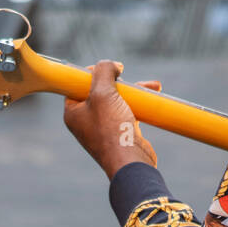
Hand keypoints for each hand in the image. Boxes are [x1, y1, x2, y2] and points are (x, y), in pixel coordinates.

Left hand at [64, 59, 159, 179]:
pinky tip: (154, 95)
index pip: (76, 85)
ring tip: (151, 86)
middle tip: (125, 76)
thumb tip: (111, 65)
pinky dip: (140, 102)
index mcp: (73, 112)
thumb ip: (103, 71)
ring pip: (117, 99)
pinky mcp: (121, 132)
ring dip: (134, 90)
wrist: (131, 162)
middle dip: (117, 81)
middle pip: (99, 90)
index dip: (91, 73)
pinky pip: (128, 110)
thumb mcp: (103, 93)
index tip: (107, 68)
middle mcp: (86, 120)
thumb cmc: (112, 129)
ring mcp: (104, 127)